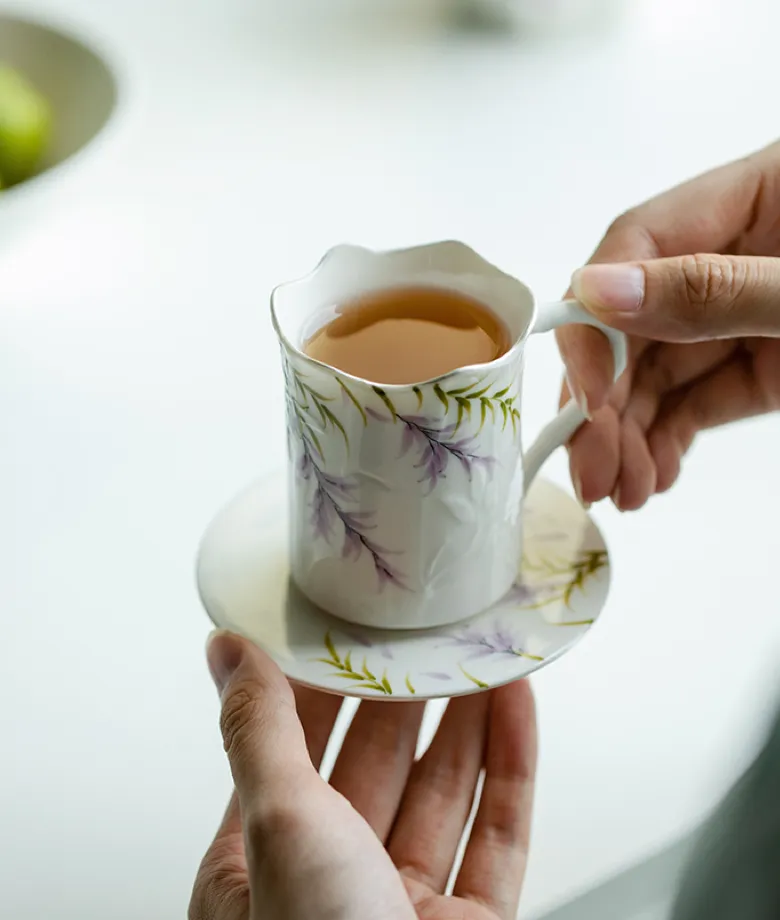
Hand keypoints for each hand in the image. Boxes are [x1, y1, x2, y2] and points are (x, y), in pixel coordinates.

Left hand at [189, 632, 536, 919]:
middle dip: (403, 694)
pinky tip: (514, 707)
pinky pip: (499, 831)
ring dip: (465, 718)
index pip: (292, 750)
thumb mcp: (277, 827)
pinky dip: (511, 763)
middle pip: (377, 763)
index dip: (322, 686)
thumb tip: (225, 649)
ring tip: (478, 652)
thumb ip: (257, 731)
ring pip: (444, 790)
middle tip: (424, 632)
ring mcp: (408, 906)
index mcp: (262, 868)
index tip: (346, 631)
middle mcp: (335, 884)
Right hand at [558, 140, 779, 510]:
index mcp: (748, 198)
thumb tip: (597, 291)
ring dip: (628, 438)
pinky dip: (666, 442)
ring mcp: (739, 315)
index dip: (594, 322)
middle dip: (605, 405)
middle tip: (593, 474)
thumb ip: (715, 288)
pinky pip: (694, 402)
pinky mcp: (754, 368)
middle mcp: (729, 256)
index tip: (588, 396)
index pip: (633, 248)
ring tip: (623, 493)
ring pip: (655, 374)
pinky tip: (653, 476)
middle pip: (633, 324)